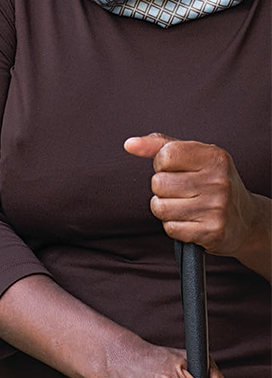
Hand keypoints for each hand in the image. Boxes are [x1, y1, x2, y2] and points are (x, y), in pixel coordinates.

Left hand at [124, 133, 259, 256]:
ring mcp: (217, 208)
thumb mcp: (193, 157)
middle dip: (162, 189)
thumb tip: (130, 144)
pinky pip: (170, 228)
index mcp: (214, 156)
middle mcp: (218, 181)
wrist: (247, 221)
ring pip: (160, 207)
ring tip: (185, 206)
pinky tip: (191, 221)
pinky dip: (175, 226)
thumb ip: (159, 145)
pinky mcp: (212, 232)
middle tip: (182, 191)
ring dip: (165, 209)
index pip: (165, 155)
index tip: (175, 170)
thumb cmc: (212, 183)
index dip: (161, 164)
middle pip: (158, 183)